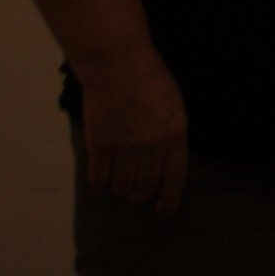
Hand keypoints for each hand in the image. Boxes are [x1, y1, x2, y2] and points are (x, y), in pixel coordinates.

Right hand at [79, 46, 190, 216]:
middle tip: (138, 194)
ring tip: (121, 185)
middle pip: (145, 188)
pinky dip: (101, 185)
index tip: (165, 211)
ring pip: (122, 188)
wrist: (117, 64)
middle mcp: (150, 147)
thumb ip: (172, 136)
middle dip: (141, 196)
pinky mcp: (99, 146)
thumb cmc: (150, 80)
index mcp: (175, 136)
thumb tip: (165, 162)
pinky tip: (103, 181)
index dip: (170, 199)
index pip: (175, 179)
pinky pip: (99, 179)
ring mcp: (123, 148)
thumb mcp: (175, 107)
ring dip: (121, 191)